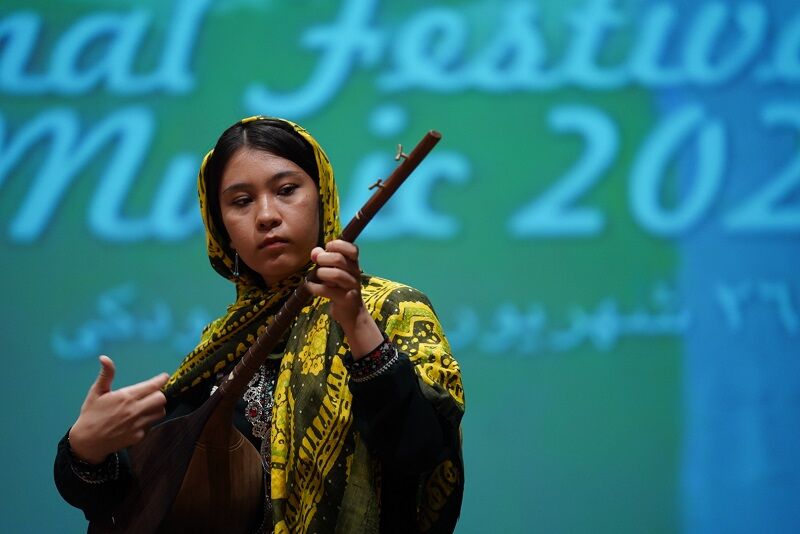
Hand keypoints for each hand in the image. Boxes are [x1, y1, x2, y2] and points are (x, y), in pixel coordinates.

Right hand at [68, 355, 168, 463]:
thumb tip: (105, 358)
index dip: (161, 379)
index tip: (164, 377)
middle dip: (159, 394)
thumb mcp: (96, 392)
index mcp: (126, 397)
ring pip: (160, 412)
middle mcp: (135, 410)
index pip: (153, 386)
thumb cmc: (91, 414)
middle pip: (161, 398)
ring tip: (146, 406)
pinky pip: (151, 425)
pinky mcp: (138, 436)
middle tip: (152, 393)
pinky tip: (137, 420)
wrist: (87, 442)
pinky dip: (148, 421)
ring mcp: (138, 424)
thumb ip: (106, 375)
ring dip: (156, 408)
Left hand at [308, 240, 382, 357]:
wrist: (351, 313)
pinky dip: (315, 288)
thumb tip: (315, 252)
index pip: (352, 249)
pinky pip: (327, 290)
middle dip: (323, 259)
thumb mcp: (333, 271)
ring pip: (335, 274)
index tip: (328, 248)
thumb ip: (324, 259)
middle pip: (339, 259)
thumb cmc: (339, 288)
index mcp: (354, 264)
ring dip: (321, 273)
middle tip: (317, 263)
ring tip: (317, 277)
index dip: (338, 245)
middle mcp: (355, 273)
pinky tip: (311, 287)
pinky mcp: (345, 299)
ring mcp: (352, 287)